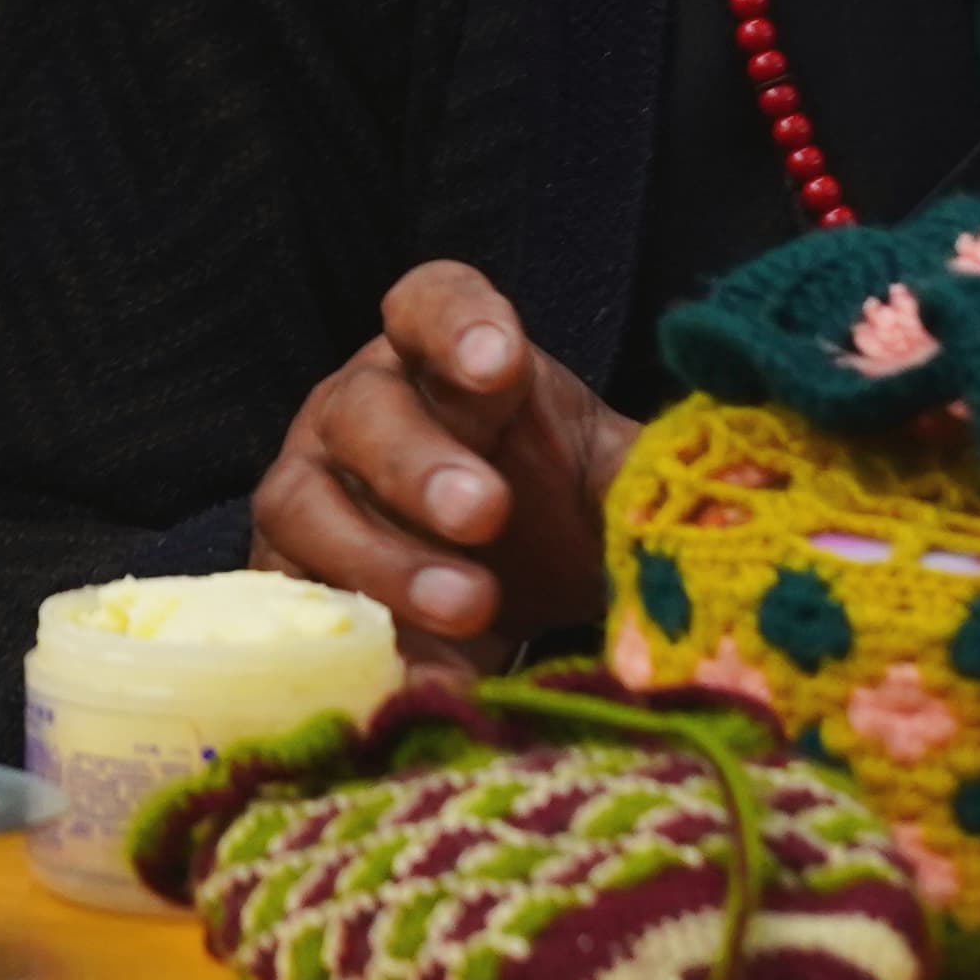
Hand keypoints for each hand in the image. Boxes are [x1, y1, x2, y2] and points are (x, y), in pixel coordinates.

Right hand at [248, 262, 638, 674]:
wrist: (502, 599)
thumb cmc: (547, 507)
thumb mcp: (604, 482)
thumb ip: (642, 483)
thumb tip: (694, 511)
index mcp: (443, 358)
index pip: (431, 304)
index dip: (457, 323)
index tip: (499, 362)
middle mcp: (361, 407)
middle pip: (365, 408)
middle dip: (420, 461)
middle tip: (486, 512)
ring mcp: (309, 488)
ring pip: (307, 504)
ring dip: (383, 557)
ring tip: (470, 606)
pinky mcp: (285, 576)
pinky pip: (295, 604)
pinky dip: (358, 641)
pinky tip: (428, 674)